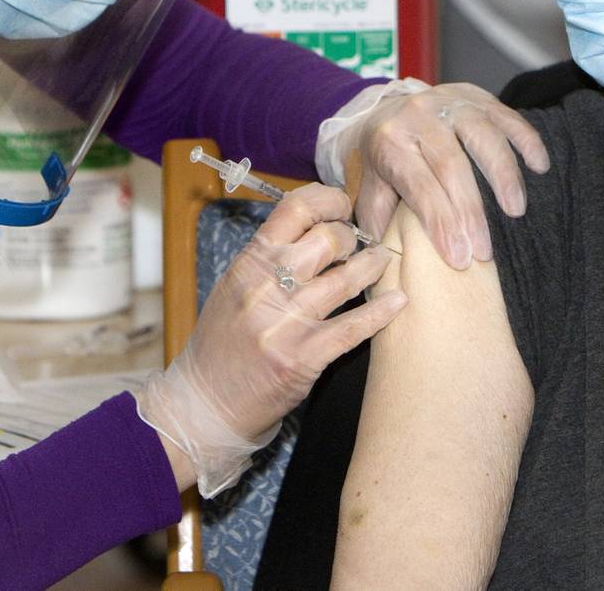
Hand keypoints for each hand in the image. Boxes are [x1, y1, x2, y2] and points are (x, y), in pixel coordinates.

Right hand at [137, 184, 405, 496]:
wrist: (204, 403)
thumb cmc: (222, 341)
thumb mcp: (235, 285)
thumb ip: (270, 256)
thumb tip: (315, 223)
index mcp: (249, 263)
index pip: (295, 209)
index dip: (328, 200)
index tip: (343, 206)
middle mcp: (267, 287)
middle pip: (329, 239)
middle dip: (352, 236)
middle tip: (359, 243)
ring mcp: (287, 323)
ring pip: (347, 279)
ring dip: (373, 265)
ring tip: (383, 260)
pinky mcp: (305, 359)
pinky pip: (353, 327)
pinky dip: (381, 312)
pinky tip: (399, 301)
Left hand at [332, 82, 549, 269]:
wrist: (385, 108)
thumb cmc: (384, 160)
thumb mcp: (369, 188)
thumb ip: (376, 221)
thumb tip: (386, 262)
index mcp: (389, 142)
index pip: (419, 186)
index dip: (441, 223)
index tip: (460, 259)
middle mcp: (418, 117)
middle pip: (451, 165)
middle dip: (471, 212)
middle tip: (486, 251)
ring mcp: (449, 102)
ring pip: (483, 135)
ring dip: (503, 175)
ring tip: (516, 210)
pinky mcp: (476, 95)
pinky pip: (506, 115)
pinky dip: (526, 140)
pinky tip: (539, 166)